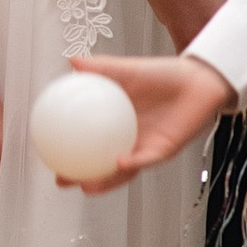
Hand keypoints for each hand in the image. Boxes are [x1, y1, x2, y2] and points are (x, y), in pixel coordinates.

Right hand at [65, 50, 236, 192]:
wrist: (198, 80)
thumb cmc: (163, 75)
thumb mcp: (127, 69)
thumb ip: (101, 67)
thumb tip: (70, 60)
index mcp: (117, 123)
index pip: (89, 142)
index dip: (69, 150)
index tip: (48, 155)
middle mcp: (129, 140)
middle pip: (100, 164)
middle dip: (81, 176)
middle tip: (61, 181)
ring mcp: (145, 148)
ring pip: (122, 172)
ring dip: (105, 181)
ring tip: (86, 186)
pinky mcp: (164, 150)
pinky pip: (145, 160)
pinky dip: (132, 164)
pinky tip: (117, 163)